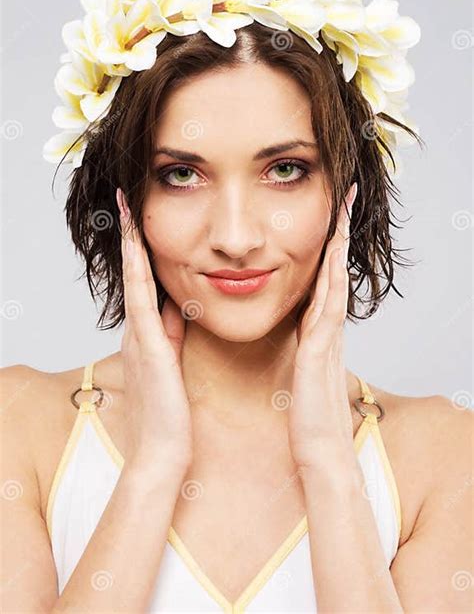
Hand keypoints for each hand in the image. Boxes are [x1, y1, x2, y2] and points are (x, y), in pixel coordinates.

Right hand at [117, 187, 192, 477]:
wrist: (163, 449)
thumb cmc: (170, 411)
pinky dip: (139, 269)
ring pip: (134, 277)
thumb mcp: (172, 362)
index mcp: (147, 333)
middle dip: (131, 235)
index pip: (144, 281)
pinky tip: (138, 245)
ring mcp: (139, 334)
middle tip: (128, 199)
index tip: (142, 219)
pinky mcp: (148, 344)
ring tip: (128, 207)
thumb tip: (177, 304)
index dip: (141, 249)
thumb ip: (173, 332)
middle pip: (134, 271)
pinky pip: (141, 297)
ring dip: (132, 242)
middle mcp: (138, 328)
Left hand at [288, 182, 357, 467]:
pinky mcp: (320, 348)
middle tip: (344, 196)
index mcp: (318, 332)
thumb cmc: (308, 416)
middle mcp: (328, 327)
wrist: (320, 452)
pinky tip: (331, 253)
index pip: (323, 279)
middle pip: (335, 269)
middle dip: (339, 232)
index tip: (328, 217)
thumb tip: (297, 334)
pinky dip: (331, 276)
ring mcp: (328, 336)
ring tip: (342, 209)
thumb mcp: (300, 373)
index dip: (326, 247)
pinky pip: (328, 303)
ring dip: (338, 243)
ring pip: (336, 278)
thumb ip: (302, 349)